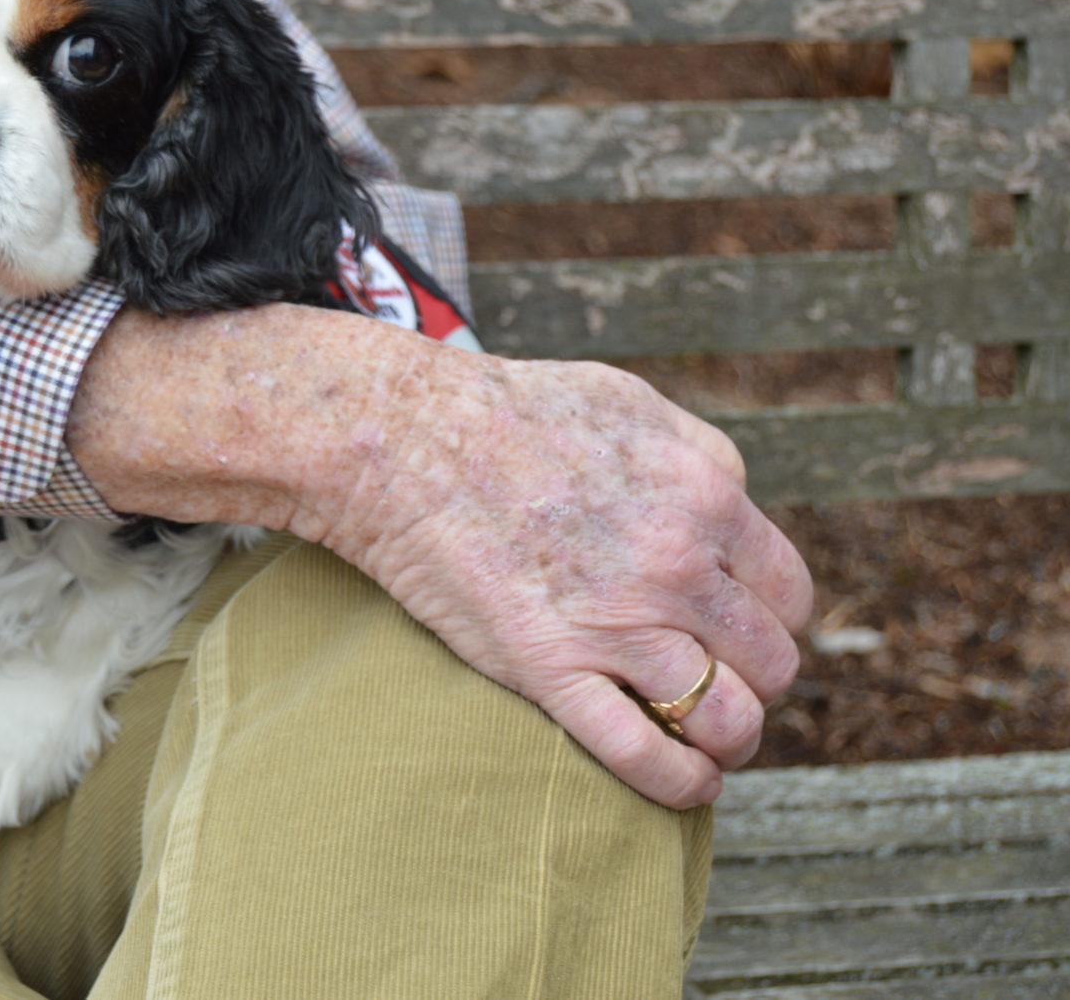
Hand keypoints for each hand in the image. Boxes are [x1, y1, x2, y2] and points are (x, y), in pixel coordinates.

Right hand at [66, 305, 813, 807]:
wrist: (396, 439)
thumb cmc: (503, 412)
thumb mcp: (629, 402)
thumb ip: (699, 454)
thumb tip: (731, 501)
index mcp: (706, 495)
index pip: (789, 594)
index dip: (769, 619)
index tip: (737, 629)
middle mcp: (677, 565)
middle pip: (770, 662)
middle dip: (753, 678)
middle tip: (715, 678)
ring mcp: (616, 623)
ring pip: (728, 719)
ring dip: (729, 737)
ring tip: (706, 737)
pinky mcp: (551, 669)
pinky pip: (649, 756)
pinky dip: (682, 784)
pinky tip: (686, 782)